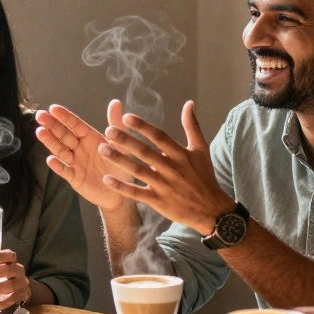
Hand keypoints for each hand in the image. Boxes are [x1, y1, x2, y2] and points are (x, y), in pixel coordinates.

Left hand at [0, 249, 30, 308]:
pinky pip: (14, 298)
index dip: (0, 256)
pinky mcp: (22, 295)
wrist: (18, 291)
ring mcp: (21, 283)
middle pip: (11, 269)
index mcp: (12, 262)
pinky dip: (4, 302)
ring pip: (12, 285)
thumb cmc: (1, 277)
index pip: (9, 255)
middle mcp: (18, 271)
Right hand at [35, 100, 131, 211]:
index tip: (53, 108)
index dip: (65, 117)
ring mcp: (75, 162)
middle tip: (40, 115)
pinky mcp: (74, 178)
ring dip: (50, 141)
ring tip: (40, 132)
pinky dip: (58, 166)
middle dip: (52, 125)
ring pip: (60, 150)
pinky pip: (65, 171)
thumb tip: (116, 102)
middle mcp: (79, 148)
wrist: (120, 192)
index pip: (75, 125)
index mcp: (90, 137)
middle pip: (63, 135)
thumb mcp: (120, 144)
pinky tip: (51, 159)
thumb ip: (116, 124)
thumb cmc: (120, 166)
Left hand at [98, 101, 234, 235]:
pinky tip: (107, 178)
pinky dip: (121, 187)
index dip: (143, 126)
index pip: (159, 137)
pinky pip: (136, 193)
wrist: (210, 209)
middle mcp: (171, 169)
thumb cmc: (204, 176)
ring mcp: (163, 186)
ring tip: (102, 150)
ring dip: (119, 160)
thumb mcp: (201, 149)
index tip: (126, 117)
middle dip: (126, 141)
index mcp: (180, 154)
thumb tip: (189, 103)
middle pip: (145, 152)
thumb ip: (192, 126)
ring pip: (138, 171)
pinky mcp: (157, 201)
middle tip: (109, 130)